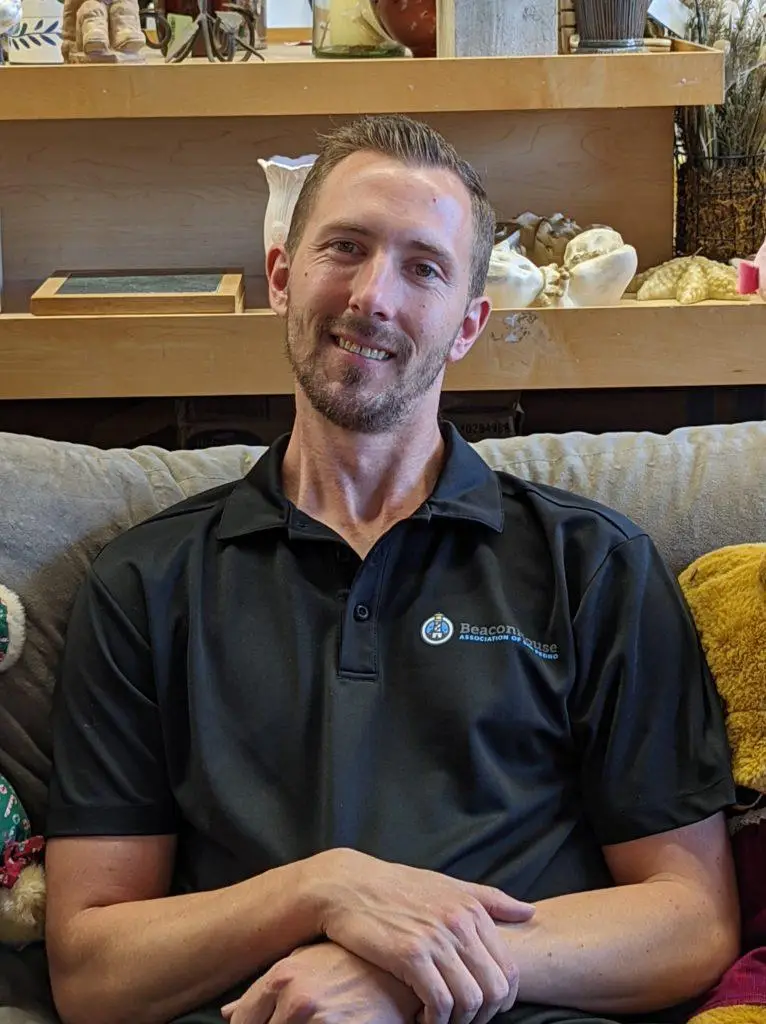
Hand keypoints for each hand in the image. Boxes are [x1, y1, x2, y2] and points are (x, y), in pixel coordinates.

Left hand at [220, 942, 421, 1023]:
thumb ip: (265, 989)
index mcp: (281, 977)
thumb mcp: (306, 963)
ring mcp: (318, 1020)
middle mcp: (295, 1000)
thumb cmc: (352, 962)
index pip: (242, 1020)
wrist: (401, 968)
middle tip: (301, 1020)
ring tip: (322, 1018)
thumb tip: (228, 1013)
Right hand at [310, 849, 531, 1023]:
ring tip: (442, 1023)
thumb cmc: (398, 888)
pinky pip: (440, 1004)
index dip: (501, 1001)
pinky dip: (436, 1022)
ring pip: (471, 1001)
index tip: (482, 1009)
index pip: (509, 970)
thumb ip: (489, 900)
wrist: (348, 886)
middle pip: (496, 990)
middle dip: (484, 1017)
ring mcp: (436, 939)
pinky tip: (422, 1020)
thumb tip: (529, 912)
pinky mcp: (410, 955)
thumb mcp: (447, 886)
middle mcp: (460, 922)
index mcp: (472, 908)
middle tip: (463, 1022)